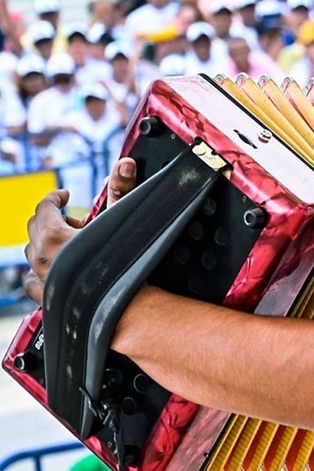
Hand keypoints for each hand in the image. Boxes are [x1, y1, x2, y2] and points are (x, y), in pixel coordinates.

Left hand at [23, 158, 137, 305]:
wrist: (125, 305)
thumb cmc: (123, 265)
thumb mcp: (122, 218)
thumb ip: (121, 189)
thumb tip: (126, 165)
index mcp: (53, 235)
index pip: (44, 206)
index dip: (55, 197)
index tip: (64, 196)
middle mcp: (42, 256)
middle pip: (34, 227)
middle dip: (52, 219)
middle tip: (74, 221)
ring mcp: (42, 278)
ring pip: (32, 253)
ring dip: (46, 244)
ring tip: (70, 245)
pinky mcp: (45, 297)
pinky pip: (31, 281)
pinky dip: (39, 273)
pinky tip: (53, 271)